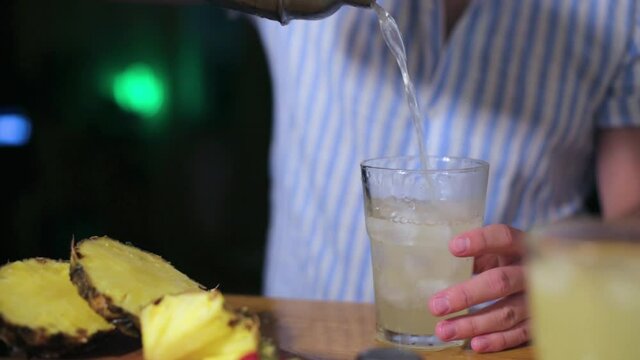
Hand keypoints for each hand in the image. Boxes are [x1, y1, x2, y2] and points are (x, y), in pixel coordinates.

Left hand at [427, 224, 528, 352]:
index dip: (481, 241)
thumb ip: (476, 255)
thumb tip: (440, 266)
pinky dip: (498, 340)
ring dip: (473, 324)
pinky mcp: (540, 320)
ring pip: (507, 313)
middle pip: (500, 282)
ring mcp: (539, 297)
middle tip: (436, 306)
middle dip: (466, 295)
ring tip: (444, 330)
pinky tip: (475, 343)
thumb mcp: (498, 250)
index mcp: (521, 244)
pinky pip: (520, 334)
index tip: (453, 247)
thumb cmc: (511, 259)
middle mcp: (533, 270)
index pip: (504, 237)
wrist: (554, 274)